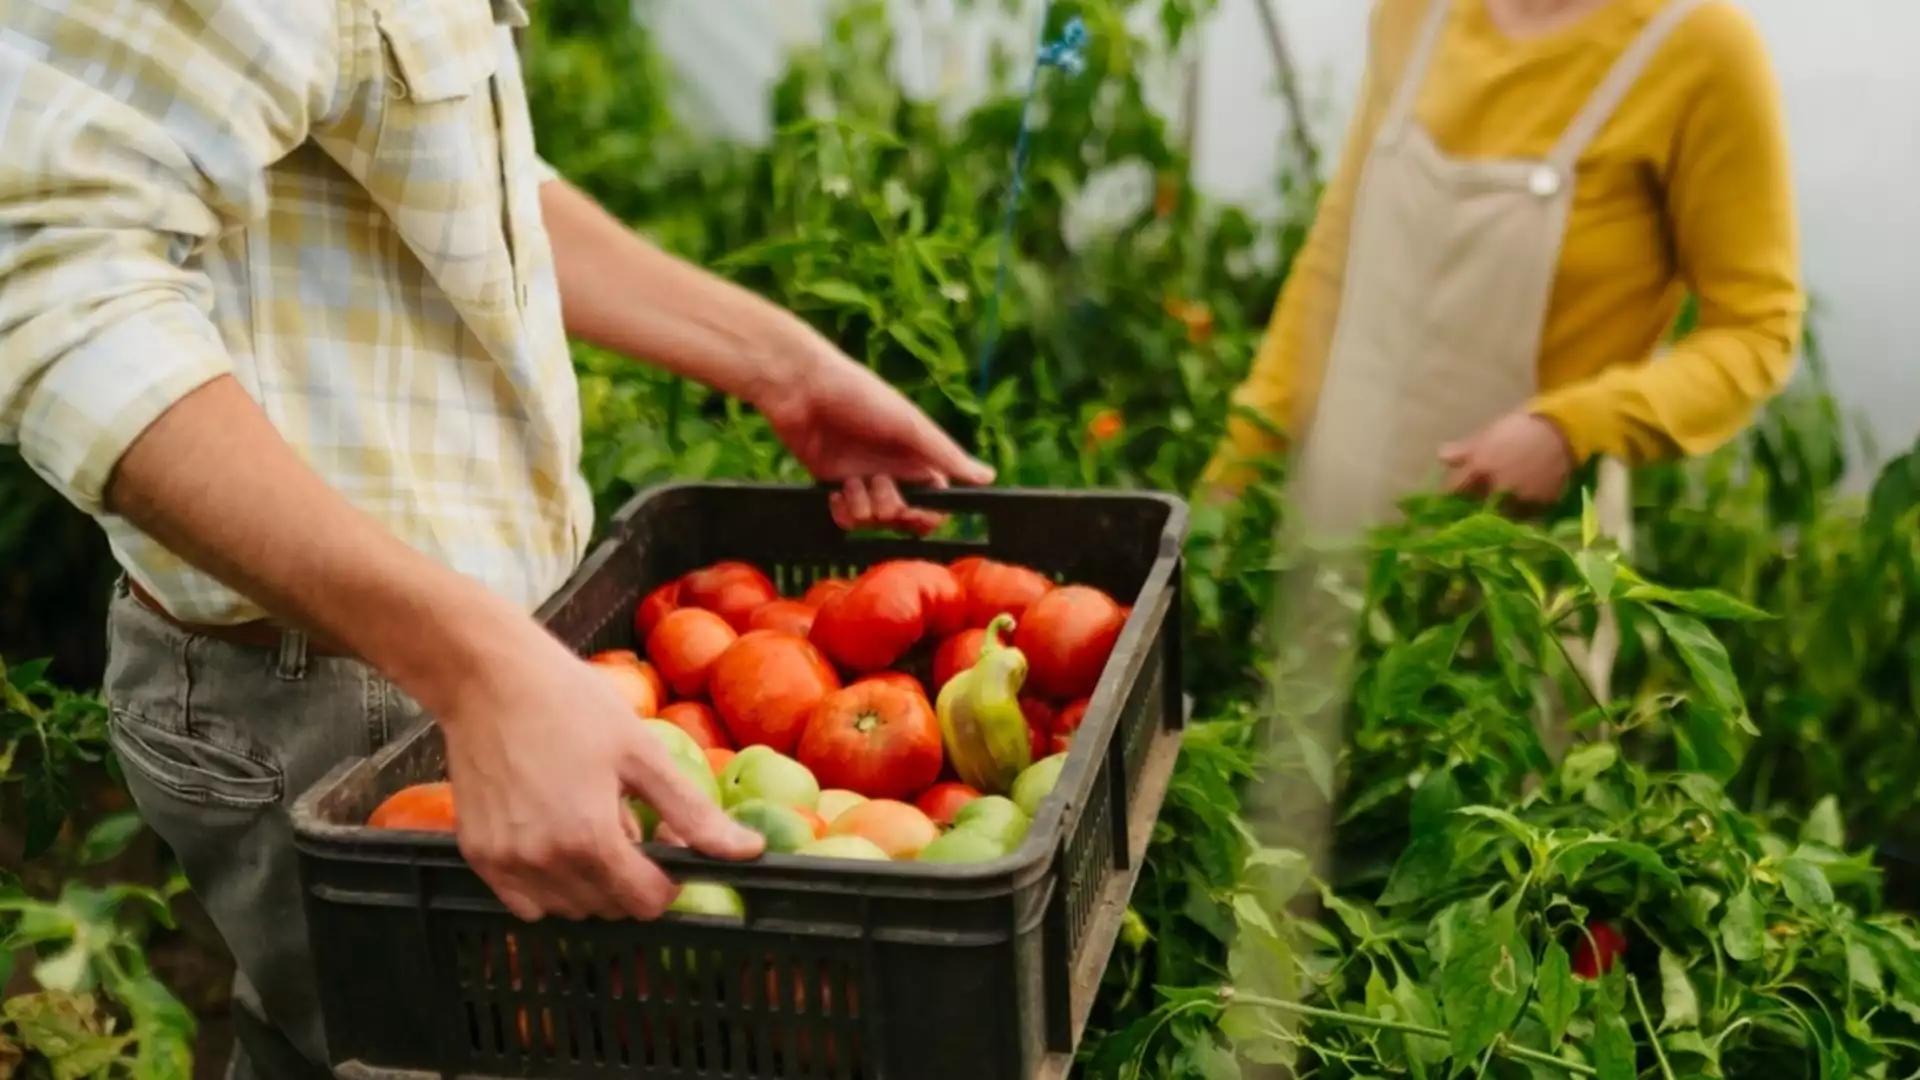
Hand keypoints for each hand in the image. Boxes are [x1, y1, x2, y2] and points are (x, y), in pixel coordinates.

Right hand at [439, 632, 763, 921]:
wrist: (488, 678)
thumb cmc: (570, 704)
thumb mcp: (642, 752)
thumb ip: (693, 812)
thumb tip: (750, 852)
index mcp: (591, 838)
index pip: (646, 903)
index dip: (667, 879)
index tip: (665, 844)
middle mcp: (545, 862)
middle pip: (609, 909)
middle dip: (630, 878)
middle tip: (627, 821)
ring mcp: (506, 863)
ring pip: (568, 909)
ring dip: (590, 883)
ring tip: (587, 822)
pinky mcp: (478, 855)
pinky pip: (524, 901)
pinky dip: (547, 886)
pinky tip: (554, 838)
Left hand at [757, 339, 995, 534]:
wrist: (801, 389)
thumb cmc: (860, 396)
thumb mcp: (910, 425)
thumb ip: (947, 455)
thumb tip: (989, 476)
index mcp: (916, 454)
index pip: (936, 498)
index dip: (929, 512)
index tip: (918, 511)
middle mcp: (892, 469)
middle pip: (905, 515)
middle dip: (894, 510)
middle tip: (880, 488)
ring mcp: (862, 478)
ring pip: (874, 520)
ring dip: (864, 507)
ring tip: (851, 482)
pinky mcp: (832, 485)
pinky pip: (846, 518)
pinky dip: (843, 512)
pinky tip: (835, 493)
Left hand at [1439, 411, 1574, 506]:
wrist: (1560, 430)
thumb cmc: (1518, 429)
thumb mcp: (1488, 434)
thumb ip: (1463, 450)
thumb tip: (1441, 457)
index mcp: (1480, 466)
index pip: (1454, 490)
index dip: (1453, 493)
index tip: (1455, 495)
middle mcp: (1499, 486)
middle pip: (1477, 507)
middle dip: (1476, 506)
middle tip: (1480, 501)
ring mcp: (1522, 497)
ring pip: (1502, 515)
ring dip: (1500, 512)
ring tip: (1504, 504)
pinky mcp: (1543, 504)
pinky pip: (1527, 516)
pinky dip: (1522, 512)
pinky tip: (1523, 503)